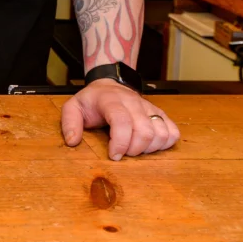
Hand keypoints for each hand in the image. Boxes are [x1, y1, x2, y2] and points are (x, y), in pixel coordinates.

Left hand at [61, 79, 179, 159]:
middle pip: (144, 130)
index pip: (122, 120)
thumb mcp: (73, 107)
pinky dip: (164, 144)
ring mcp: (149, 107)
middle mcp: (133, 102)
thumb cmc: (92, 101)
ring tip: (135, 149)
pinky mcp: (160, 114)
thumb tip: (73, 141)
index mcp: (111, 100)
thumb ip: (69, 122)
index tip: (113, 155)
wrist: (109, 85)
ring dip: (150, 149)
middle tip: (123, 154)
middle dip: (134, 150)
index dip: (120, 142)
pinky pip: (173, 132)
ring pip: (161, 133)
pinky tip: (150, 146)